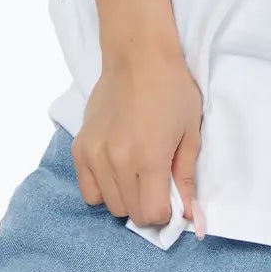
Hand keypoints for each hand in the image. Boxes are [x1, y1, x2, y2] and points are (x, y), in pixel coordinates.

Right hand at [73, 42, 204, 232]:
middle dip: (148, 206)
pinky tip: (115, 170)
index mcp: (149, 158)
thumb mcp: (191, 133)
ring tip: (136, 173)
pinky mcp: (80, 147)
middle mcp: (117, 161)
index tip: (172, 198)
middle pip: (130, 213)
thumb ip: (186, 177)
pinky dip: (102, 188)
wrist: (138, 57)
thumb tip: (190, 215)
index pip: (152, 214)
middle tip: (157, 184)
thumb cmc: (172, 90)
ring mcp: (95, 155)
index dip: (166, 212)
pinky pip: (88, 189)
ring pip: (108, 204)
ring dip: (126, 198)